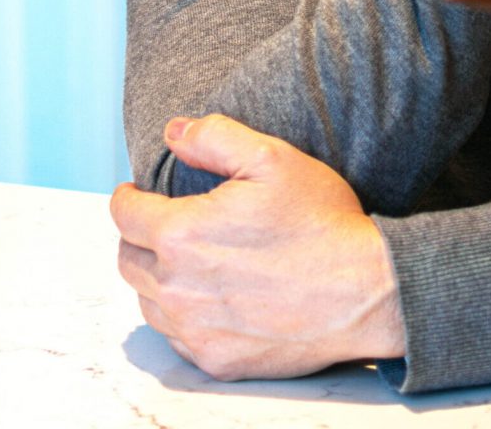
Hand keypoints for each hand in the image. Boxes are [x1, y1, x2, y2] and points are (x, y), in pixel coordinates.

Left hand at [110, 115, 404, 380]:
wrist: (365, 290)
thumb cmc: (322, 223)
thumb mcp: (273, 159)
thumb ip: (215, 138)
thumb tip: (174, 131)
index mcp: (182, 234)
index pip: (124, 215)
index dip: (127, 197)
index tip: (135, 193)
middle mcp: (177, 288)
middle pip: (127, 260)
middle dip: (137, 236)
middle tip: (160, 223)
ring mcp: (195, 329)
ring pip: (147, 302)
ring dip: (156, 277)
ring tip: (185, 259)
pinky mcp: (215, 359)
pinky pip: (177, 336)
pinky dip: (183, 314)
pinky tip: (211, 296)